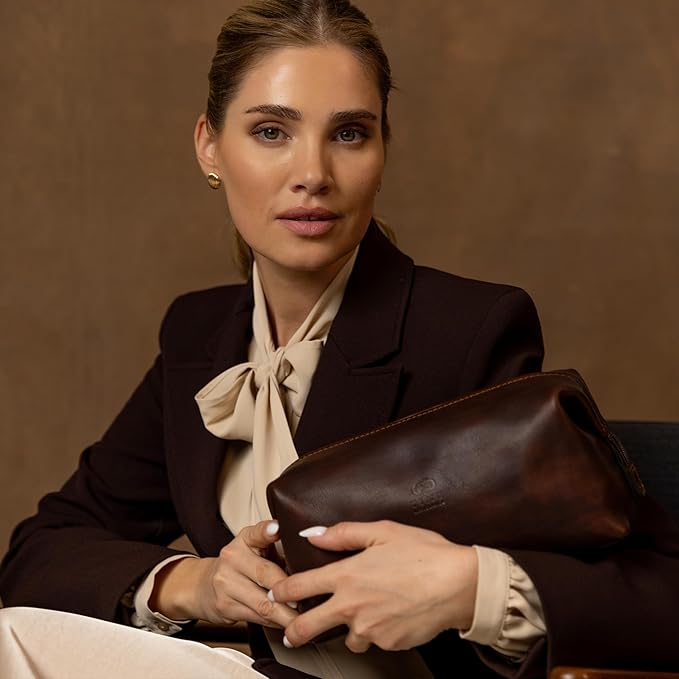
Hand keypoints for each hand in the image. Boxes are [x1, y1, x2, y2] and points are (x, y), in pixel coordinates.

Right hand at [151, 520, 297, 628]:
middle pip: (266, 574)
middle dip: (289, 590)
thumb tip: (312, 562)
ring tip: (303, 618)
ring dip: (286, 613)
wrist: (204, 585)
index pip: (257, 532)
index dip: (267, 531)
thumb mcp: (258, 550)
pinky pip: (256, 617)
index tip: (277, 529)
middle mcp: (232, 557)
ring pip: (262, 602)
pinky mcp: (224, 606)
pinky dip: (275, 622)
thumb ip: (279, 550)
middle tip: (308, 598)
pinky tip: (286, 624)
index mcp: (245, 539)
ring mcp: (226, 583)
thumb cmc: (242, 566)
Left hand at [270, 521, 477, 652]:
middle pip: (307, 627)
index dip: (282, 590)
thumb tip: (313, 533)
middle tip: (290, 632)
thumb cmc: (423, 553)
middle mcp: (352, 607)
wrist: (458, 585)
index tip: (276, 591)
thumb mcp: (382, 531)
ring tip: (364, 611)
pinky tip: (390, 613)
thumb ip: (343, 533)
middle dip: (293, 630)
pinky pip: (374, 640)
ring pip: (347, 636)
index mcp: (346, 576)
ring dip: (349, 628)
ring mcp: (369, 629)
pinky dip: (376, 631)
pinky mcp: (388, 644)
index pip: (299, 587)